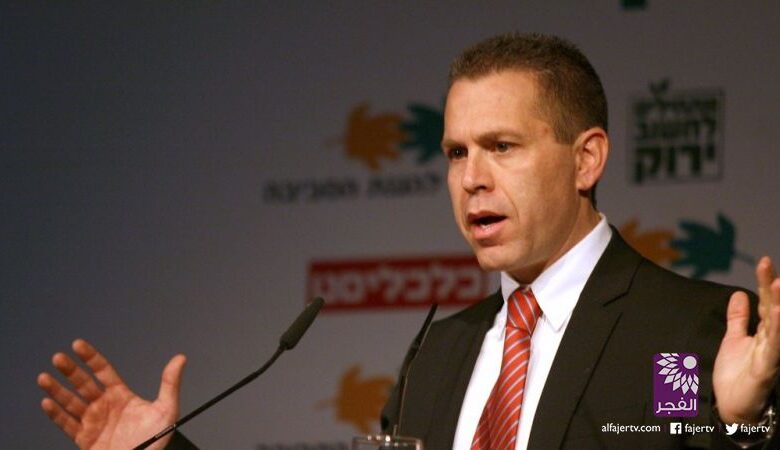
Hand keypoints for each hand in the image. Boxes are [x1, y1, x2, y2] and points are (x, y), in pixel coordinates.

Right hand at [37, 339, 185, 449]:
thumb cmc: (155, 440)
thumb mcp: (166, 410)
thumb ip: (170, 383)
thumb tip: (180, 358)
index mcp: (120, 395)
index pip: (102, 370)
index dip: (90, 357)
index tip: (77, 344)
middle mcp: (104, 405)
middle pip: (83, 383)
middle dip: (70, 370)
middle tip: (58, 357)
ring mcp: (92, 421)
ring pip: (70, 402)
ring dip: (56, 390)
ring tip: (44, 378)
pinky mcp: (84, 438)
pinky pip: (66, 424)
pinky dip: (56, 414)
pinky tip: (47, 403)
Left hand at [714, 256, 779, 423]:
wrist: (733, 406)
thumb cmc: (736, 374)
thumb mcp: (733, 339)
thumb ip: (738, 318)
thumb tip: (739, 293)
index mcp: (763, 332)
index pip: (766, 303)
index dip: (765, 283)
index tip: (764, 261)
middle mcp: (771, 339)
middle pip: (773, 308)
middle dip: (771, 287)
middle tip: (766, 263)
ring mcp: (771, 352)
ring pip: (777, 324)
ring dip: (778, 304)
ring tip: (778, 283)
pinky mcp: (767, 366)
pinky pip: (774, 345)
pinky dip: (776, 328)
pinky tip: (777, 313)